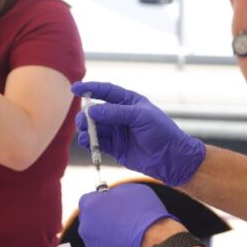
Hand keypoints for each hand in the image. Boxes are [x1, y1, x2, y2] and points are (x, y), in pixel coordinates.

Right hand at [72, 81, 205, 185]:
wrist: (171, 158)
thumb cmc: (162, 132)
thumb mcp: (141, 117)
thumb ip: (115, 113)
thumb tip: (92, 110)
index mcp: (129, 102)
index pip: (106, 91)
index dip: (90, 89)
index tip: (75, 88)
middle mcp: (121, 115)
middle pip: (96, 111)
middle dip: (87, 114)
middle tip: (83, 121)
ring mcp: (117, 132)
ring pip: (95, 128)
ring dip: (87, 129)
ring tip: (85, 134)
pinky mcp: (115, 148)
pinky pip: (98, 143)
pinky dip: (90, 143)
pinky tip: (87, 142)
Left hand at [77, 184, 179, 246]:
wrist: (154, 243)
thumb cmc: (144, 217)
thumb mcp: (131, 191)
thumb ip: (115, 193)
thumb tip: (113, 196)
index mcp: (90, 206)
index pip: (88, 200)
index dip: (101, 201)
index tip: (110, 202)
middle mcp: (86, 227)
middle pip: (91, 220)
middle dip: (102, 218)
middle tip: (121, 217)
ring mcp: (92, 246)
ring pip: (98, 237)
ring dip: (108, 234)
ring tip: (127, 232)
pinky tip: (128, 244)